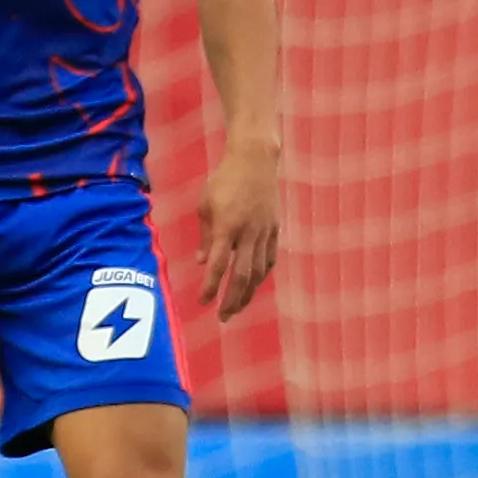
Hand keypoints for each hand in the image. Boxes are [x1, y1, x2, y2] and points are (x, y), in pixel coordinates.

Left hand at [196, 138, 280, 319]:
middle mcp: (248, 233)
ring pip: (259, 271)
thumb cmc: (223, 180)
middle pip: (242, 276)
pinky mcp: (275, 229)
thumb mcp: (205, 205)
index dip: (210, 287)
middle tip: (222, 317)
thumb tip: (202, 263)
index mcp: (227, 227)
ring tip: (237, 307)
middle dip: (232, 300)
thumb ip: (204, 236)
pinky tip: (255, 285)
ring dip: (248, 293)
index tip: (203, 302)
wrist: (254, 160)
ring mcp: (264, 232)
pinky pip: (269, 258)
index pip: (217, 266)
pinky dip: (262, 275)